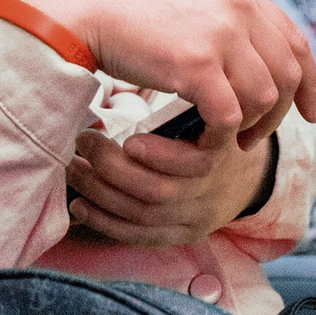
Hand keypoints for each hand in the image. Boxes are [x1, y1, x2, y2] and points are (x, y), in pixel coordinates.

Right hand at [13, 0, 315, 143]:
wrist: (81, 7)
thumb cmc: (127, 2)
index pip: (295, 41)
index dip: (311, 83)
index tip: (313, 114)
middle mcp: (238, 8)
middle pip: (287, 75)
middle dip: (280, 115)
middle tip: (254, 139)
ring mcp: (220, 36)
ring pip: (263, 99)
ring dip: (248, 127)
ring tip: (226, 140)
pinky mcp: (196, 66)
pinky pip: (228, 116)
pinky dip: (220, 137)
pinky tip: (202, 140)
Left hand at [67, 117, 277, 245]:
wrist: (242, 179)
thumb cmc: (208, 134)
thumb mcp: (207, 112)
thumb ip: (180, 106)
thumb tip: (125, 77)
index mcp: (221, 152)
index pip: (197, 162)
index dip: (159, 156)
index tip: (128, 140)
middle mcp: (210, 190)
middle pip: (159, 191)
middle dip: (112, 167)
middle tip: (83, 141)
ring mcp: (195, 218)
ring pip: (144, 216)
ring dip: (100, 193)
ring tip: (73, 170)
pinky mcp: (180, 237)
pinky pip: (140, 237)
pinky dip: (105, 222)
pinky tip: (79, 206)